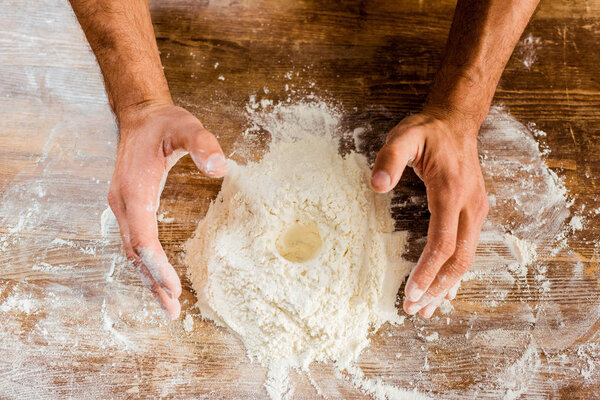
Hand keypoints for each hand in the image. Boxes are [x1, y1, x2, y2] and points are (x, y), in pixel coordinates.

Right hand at [108, 102, 226, 319]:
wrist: (140, 117)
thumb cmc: (163, 123)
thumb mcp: (186, 126)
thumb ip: (202, 144)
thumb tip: (220, 167)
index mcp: (134, 189)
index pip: (143, 237)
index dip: (157, 264)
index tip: (173, 287)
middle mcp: (123, 202)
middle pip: (135, 252)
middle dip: (153, 282)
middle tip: (172, 311)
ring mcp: (122, 206)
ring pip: (131, 252)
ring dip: (147, 278)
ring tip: (166, 305)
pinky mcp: (128, 207)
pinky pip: (134, 243)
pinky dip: (144, 264)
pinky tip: (156, 277)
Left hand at [371, 110, 487, 317]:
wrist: (457, 121)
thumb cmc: (428, 131)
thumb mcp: (404, 136)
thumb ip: (389, 159)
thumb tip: (376, 185)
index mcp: (452, 192)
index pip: (443, 243)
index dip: (427, 272)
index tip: (411, 293)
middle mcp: (471, 205)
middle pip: (459, 258)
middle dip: (437, 288)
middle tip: (416, 310)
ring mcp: (477, 209)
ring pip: (467, 257)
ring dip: (448, 285)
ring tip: (429, 308)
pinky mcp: (475, 210)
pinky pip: (468, 247)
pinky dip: (456, 271)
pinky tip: (446, 288)